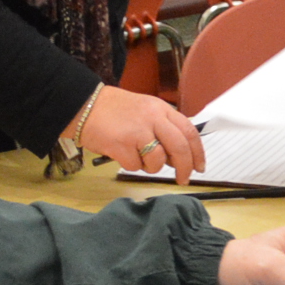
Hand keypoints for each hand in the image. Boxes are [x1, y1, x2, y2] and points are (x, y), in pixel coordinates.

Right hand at [78, 84, 203, 181]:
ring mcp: (137, 131)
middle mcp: (152, 118)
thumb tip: (178, 154)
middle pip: (180, 148)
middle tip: (182, 179)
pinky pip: (136, 165)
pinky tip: (122, 153)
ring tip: (139, 158)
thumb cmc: (114, 110)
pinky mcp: (121, 144)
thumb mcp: (145, 109)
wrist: (84, 105)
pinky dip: (131, 165)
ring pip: (158, 161)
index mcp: (161, 109)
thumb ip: (163, 127)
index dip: (198, 153)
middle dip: (184, 168)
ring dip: (152, 167)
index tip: (199, 166)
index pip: (189, 132)